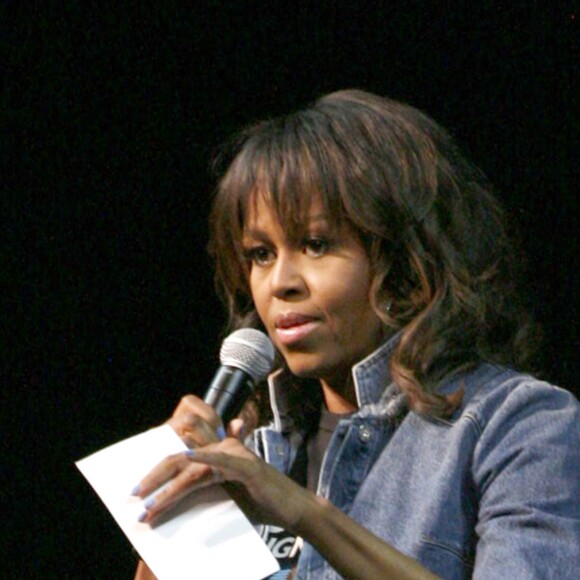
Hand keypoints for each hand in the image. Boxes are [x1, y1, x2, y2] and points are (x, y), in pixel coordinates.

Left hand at [132, 394, 264, 523]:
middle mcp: (224, 449)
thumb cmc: (262, 505)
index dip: (157, 473)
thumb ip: (204, 493)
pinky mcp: (246, 465)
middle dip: (154, 478)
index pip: (180, 461)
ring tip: (149, 506)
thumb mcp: (226, 499)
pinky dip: (202, 458)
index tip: (138, 491)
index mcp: (217, 454)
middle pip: (180, 460)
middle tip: (134, 496)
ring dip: (168, 489)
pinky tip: (187, 458)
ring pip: (193, 470)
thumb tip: (174, 504)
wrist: (294, 510)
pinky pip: (220, 461)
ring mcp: (235, 455)